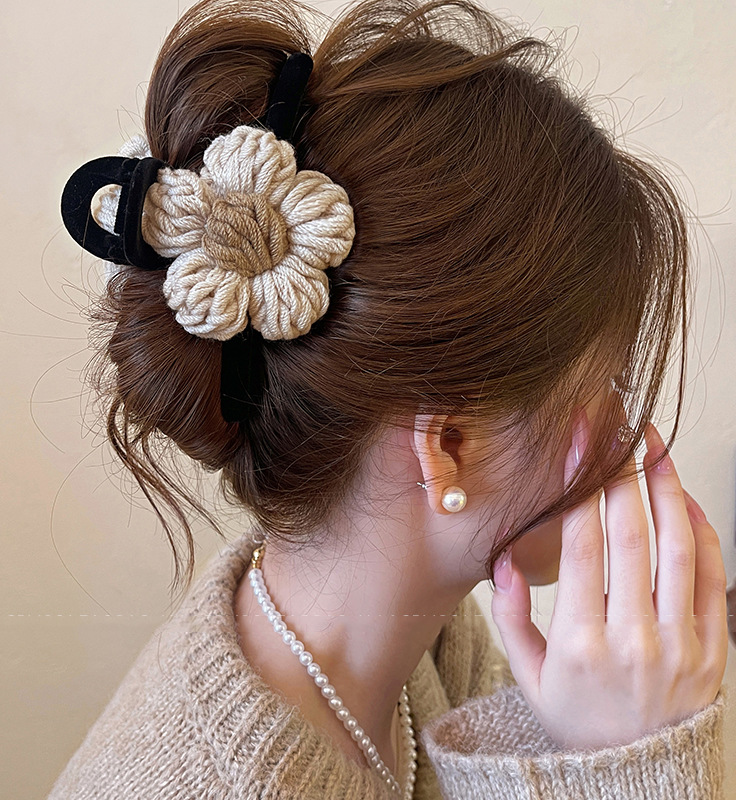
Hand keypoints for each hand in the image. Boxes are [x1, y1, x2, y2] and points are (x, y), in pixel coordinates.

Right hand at [490, 407, 728, 750]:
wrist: (638, 778)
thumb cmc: (577, 720)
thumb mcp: (527, 674)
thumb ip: (511, 613)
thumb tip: (507, 556)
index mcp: (581, 641)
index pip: (581, 542)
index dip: (581, 483)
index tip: (581, 440)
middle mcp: (634, 638)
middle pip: (631, 532)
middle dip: (623, 468)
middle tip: (620, 425)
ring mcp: (682, 644)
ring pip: (679, 546)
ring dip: (668, 487)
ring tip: (657, 446)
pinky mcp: (715, 650)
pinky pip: (714, 578)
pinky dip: (704, 532)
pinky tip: (687, 501)